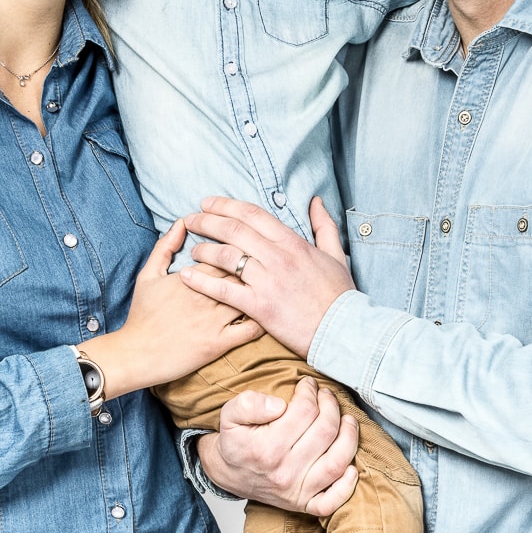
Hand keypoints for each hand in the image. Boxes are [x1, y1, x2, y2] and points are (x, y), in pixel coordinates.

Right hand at [81, 220, 260, 399]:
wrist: (136, 353)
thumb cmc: (142, 313)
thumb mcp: (148, 274)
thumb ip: (165, 246)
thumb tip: (182, 223)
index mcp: (191, 276)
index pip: (225, 250)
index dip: (237, 246)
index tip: (244, 246)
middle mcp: (206, 295)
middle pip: (242, 271)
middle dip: (255, 264)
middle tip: (265, 264)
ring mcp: (214, 320)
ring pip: (250, 297)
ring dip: (262, 290)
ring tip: (271, 286)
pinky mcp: (219, 343)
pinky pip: (250, 330)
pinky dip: (263, 321)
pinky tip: (268, 315)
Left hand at [181, 197, 354, 357]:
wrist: (344, 331)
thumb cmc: (339, 295)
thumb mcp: (336, 255)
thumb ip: (323, 225)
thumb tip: (316, 201)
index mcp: (293, 243)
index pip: (253, 214)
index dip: (226, 205)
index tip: (208, 203)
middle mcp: (278, 257)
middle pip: (234, 230)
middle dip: (207, 221)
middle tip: (191, 219)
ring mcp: (267, 281)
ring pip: (226, 256)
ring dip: (203, 250)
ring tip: (192, 249)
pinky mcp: (260, 307)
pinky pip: (224, 290)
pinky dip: (202, 282)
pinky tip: (186, 277)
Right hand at [197, 377, 359, 515]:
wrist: (228, 473)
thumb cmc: (234, 441)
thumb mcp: (229, 414)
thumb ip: (249, 403)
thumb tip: (278, 405)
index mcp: (266, 448)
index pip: (304, 411)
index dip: (310, 392)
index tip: (308, 384)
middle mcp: (284, 472)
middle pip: (325, 432)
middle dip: (331, 406)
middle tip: (326, 395)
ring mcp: (296, 491)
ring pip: (337, 462)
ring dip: (349, 436)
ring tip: (347, 419)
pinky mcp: (304, 504)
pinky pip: (333, 502)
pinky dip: (347, 486)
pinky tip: (352, 466)